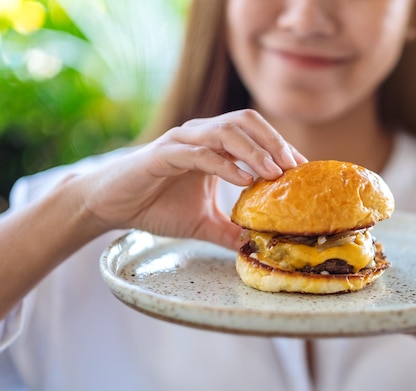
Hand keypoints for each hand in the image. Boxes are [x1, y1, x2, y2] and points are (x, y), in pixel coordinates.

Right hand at [72, 109, 306, 249]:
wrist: (111, 206)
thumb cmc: (155, 206)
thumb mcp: (202, 223)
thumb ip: (230, 230)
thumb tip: (256, 246)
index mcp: (212, 145)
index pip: (255, 135)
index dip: (281, 148)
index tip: (304, 171)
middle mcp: (200, 135)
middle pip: (246, 121)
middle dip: (274, 141)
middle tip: (295, 168)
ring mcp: (182, 141)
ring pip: (226, 131)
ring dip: (255, 150)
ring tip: (276, 172)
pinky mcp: (164, 154)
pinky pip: (201, 153)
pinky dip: (225, 164)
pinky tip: (245, 180)